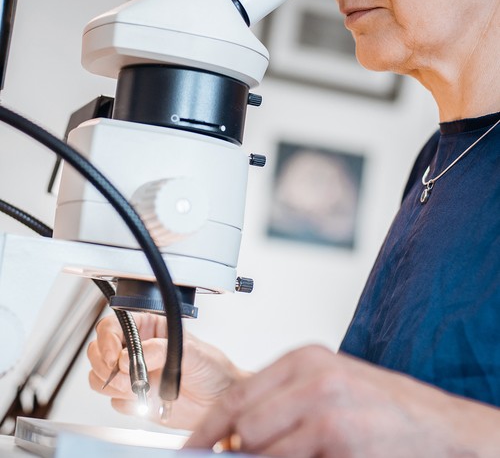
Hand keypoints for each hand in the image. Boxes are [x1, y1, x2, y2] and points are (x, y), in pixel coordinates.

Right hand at [87, 313, 245, 429]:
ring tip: (138, 388)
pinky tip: (146, 399)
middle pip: (99, 349)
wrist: (219, 402)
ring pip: (100, 375)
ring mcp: (134, 373)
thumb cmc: (213, 369)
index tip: (115, 355)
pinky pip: (113, 400)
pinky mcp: (133, 397)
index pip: (115, 324)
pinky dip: (125, 402)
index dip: (108, 338)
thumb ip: (164, 350)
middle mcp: (138, 348)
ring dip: (113, 384)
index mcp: (151, 328)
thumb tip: (138, 354)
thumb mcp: (193, 352)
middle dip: (105, 363)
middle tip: (125, 375)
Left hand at [185, 345, 499, 456]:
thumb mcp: (327, 387)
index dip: (209, 426)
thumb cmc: (382, 406)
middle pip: (245, 424)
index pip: (238, 393)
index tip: (193, 447)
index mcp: (306, 359)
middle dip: (238, 449)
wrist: (439, 428)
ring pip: (262, 450)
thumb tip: (237, 432)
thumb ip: (282, 401)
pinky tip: (315, 456)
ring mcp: (328, 413)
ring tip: (295, 454)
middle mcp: (314, 379)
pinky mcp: (341, 445)